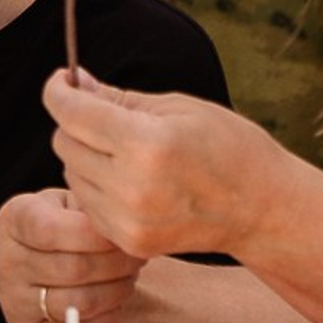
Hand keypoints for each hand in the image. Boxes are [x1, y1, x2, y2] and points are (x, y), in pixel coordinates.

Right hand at [0, 186, 143, 322]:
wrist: (54, 259)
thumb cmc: (71, 226)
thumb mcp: (74, 204)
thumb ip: (91, 210)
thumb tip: (122, 226)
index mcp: (14, 219)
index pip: (48, 230)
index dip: (93, 236)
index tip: (121, 235)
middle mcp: (5, 261)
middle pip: (72, 269)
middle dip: (116, 264)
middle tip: (138, 256)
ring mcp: (13, 301)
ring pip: (79, 303)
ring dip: (117, 290)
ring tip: (130, 276)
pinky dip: (108, 316)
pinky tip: (116, 299)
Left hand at [44, 70, 279, 260]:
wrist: (263, 209)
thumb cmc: (229, 146)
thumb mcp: (178, 107)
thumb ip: (118, 98)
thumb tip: (76, 81)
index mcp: (147, 143)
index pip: (73, 113)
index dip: (59, 90)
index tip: (62, 80)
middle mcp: (132, 186)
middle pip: (65, 143)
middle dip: (76, 122)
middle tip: (103, 115)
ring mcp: (129, 220)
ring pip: (71, 175)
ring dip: (86, 156)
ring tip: (124, 151)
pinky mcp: (130, 242)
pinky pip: (88, 205)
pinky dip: (98, 187)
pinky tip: (129, 180)